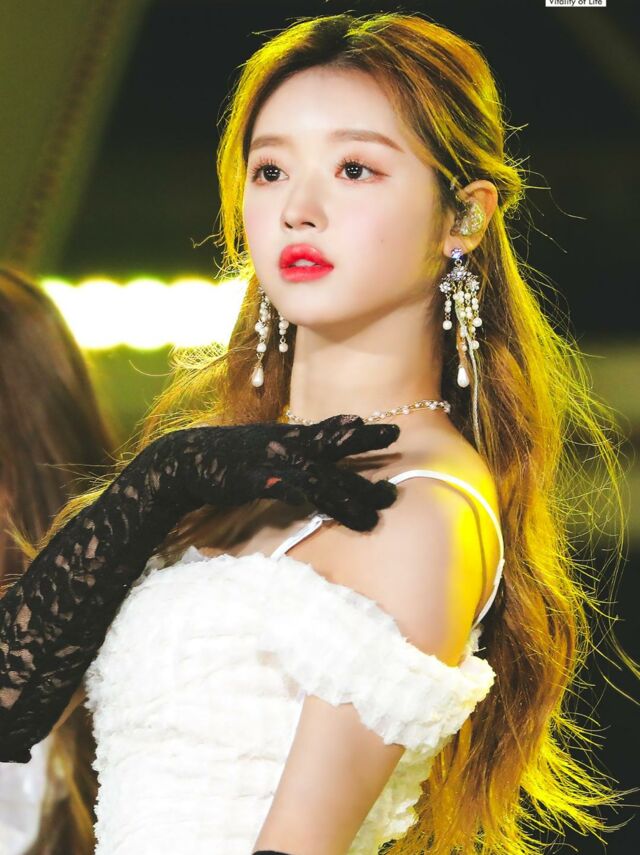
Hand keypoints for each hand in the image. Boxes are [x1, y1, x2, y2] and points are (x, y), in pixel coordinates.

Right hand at [144, 413, 400, 531]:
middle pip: (334, 454)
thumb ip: (300, 453)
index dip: (362, 434)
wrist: (186, 460)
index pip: (334, 435)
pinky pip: (275, 484)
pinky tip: (303, 501)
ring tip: (371, 516)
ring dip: (345, 497)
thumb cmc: (232, 460)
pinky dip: (290, 489)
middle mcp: (286, 445)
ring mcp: (270, 461)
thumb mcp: (270, 451)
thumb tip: (328, 453)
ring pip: (316, 478)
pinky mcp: (249, 478)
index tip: (392, 433)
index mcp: (292, 438)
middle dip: (366, 466)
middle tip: (394, 485)